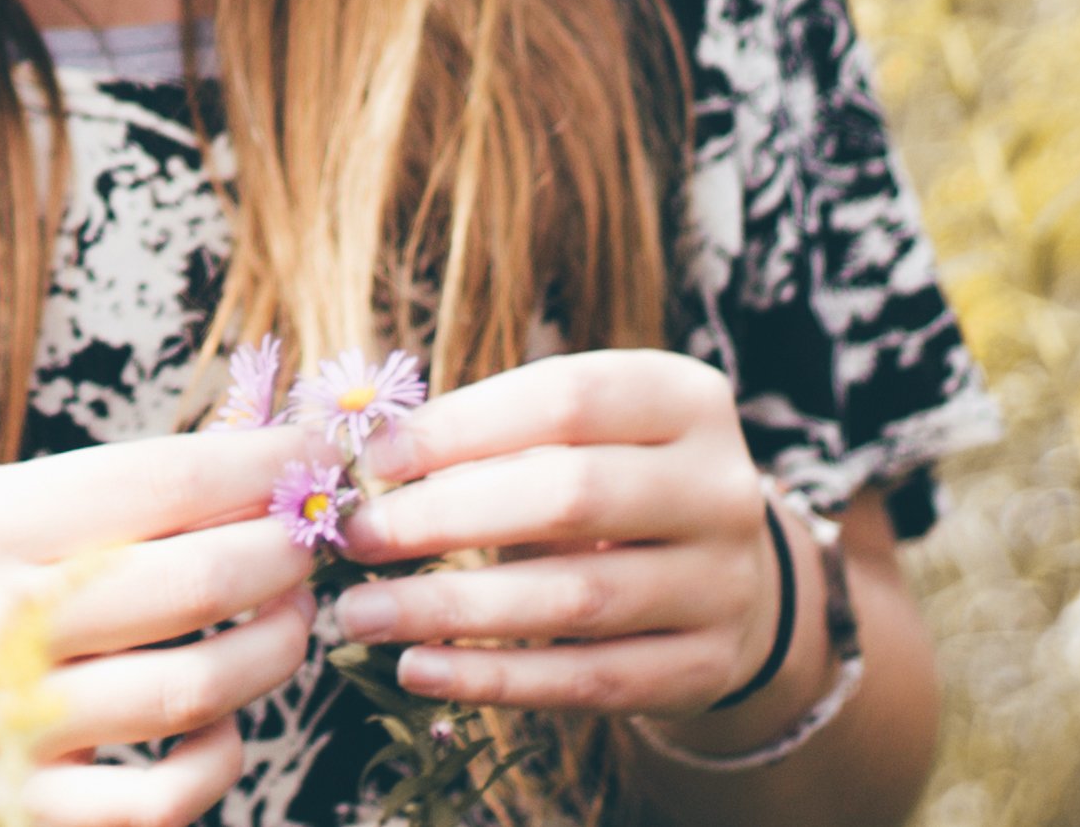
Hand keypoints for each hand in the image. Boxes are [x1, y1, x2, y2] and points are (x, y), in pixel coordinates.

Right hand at [0, 425, 320, 826]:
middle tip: (313, 539)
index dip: (256, 464)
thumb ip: (94, 498)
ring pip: (190, 692)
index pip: (156, 481)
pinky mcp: (10, 810)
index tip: (314, 454)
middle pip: (190, 582)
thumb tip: (242, 466)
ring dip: (270, 650)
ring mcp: (2, 727)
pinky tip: (218, 727)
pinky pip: (153, 804)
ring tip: (287, 620)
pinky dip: (212, 763)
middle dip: (282, 554)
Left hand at [325, 349, 787, 718]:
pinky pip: (589, 680)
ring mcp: (724, 584)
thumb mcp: (581, 438)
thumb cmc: (612, 485)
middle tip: (355, 538)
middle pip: (572, 496)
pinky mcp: (706, 668)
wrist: (725, 580)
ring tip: (361, 612)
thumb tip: (367, 465)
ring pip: (577, 599)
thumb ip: (495, 440)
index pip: (566, 399)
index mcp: (685, 399)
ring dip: (454, 608)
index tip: (374, 458)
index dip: (462, 426)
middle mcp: (720, 489)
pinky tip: (418, 669)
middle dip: (446, 517)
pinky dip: (495, 679)